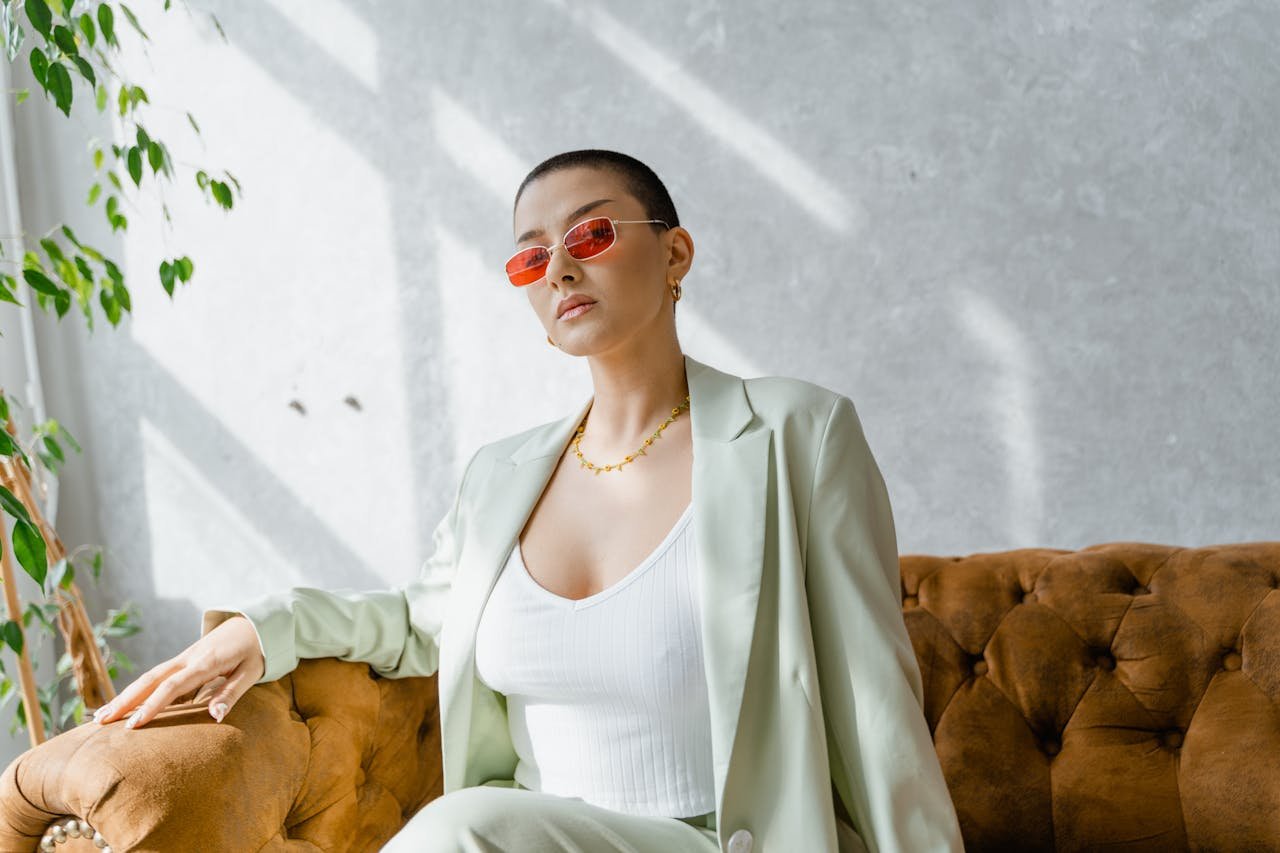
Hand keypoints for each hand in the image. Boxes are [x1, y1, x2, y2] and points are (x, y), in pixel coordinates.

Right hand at [91, 614, 265, 728]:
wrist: (255, 622)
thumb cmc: (256, 650)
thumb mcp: (251, 672)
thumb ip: (232, 693)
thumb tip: (215, 716)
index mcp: (205, 663)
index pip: (173, 686)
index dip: (152, 706)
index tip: (134, 726)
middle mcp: (188, 658)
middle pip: (151, 679)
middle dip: (125, 700)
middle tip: (101, 722)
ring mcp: (183, 657)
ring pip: (149, 676)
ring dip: (126, 694)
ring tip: (101, 716)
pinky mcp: (183, 659)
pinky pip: (156, 675)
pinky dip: (138, 689)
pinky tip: (124, 703)